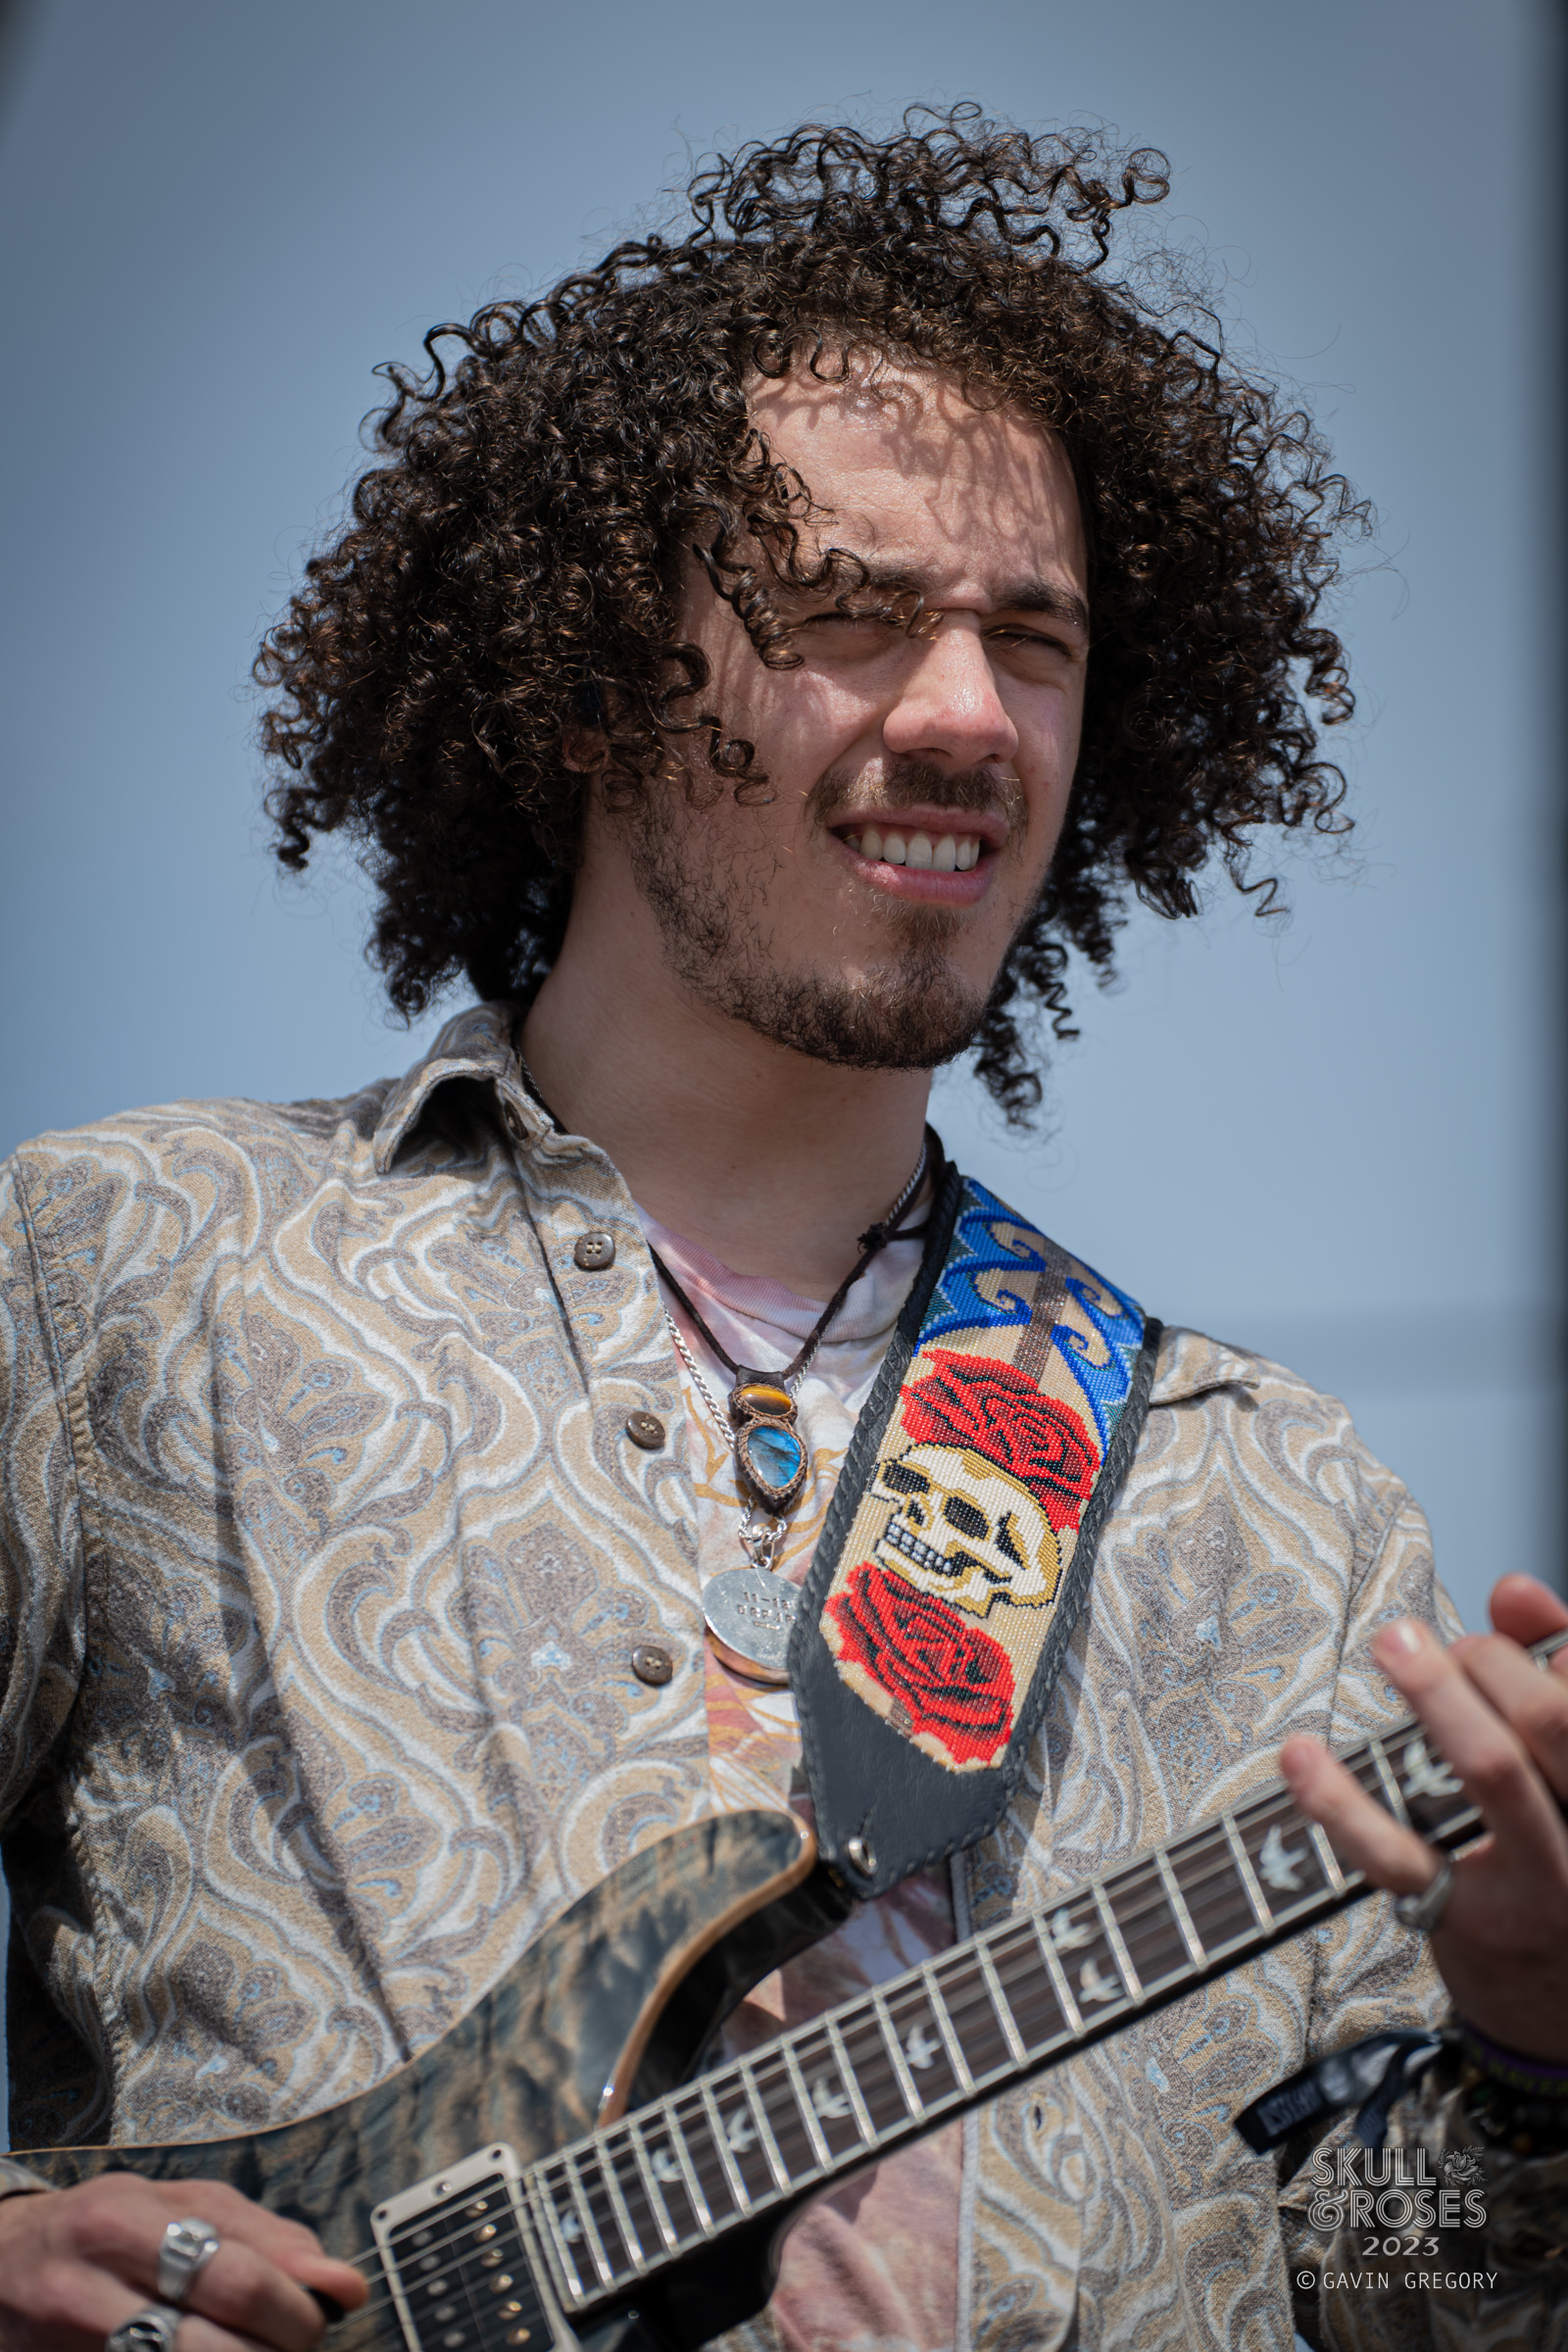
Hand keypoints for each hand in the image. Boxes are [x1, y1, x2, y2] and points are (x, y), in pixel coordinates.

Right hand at [0, 2173, 365, 2351]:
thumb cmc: (99, 2229)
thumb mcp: (173, 2203)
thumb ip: (261, 2235)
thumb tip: (341, 2283)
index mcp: (121, 2225)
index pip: (236, 2278)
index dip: (296, 2308)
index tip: (323, 2313)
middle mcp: (85, 2295)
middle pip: (217, 2347)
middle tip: (296, 2344)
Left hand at [1280, 1573, 1567, 2063]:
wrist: (1558, 2014)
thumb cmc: (1555, 1856)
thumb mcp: (1562, 1773)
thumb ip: (1547, 1670)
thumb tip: (1514, 1588)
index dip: (1548, 1644)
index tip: (1503, 1622)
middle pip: (1553, 1725)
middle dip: (1492, 1660)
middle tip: (1435, 1646)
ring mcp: (1539, 1885)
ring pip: (1493, 1774)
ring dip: (1437, 1696)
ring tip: (1394, 1643)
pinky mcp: (1467, 1921)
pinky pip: (1399, 1854)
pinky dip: (1340, 1800)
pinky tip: (1300, 1755)